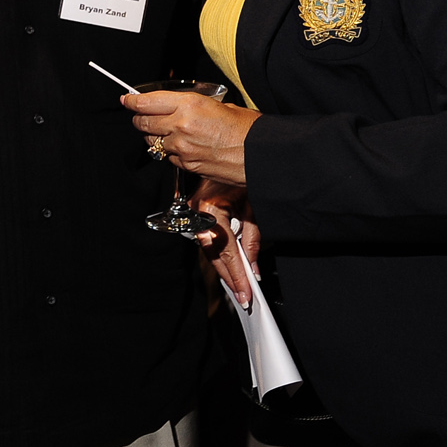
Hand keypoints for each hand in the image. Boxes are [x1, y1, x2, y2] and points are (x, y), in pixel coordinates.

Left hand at [122, 90, 258, 186]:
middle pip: (144, 123)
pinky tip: (180, 147)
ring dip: (154, 136)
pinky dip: (169, 152)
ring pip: (153, 142)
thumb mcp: (221, 105)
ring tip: (163, 132)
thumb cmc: (249, 129)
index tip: (127, 100)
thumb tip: (180, 107)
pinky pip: (168, 157)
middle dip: (139, 119)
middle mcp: (181, 125)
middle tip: (139, 116)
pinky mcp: (187, 165)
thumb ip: (195, 106)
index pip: (147, 102)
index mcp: (189, 105)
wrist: (262, 156)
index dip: (132, 101)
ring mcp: (182, 148)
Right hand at [192, 181, 259, 306]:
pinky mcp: (195, 210)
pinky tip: (230, 265)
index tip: (246, 292)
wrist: (239, 150)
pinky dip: (220, 252)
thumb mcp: (254, 206)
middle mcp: (196, 210)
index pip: (225, 250)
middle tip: (242, 296)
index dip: (237, 274)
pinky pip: (207, 237)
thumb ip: (253, 237)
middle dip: (229, 275)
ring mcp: (192, 210)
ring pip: (208, 247)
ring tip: (238, 285)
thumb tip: (253, 265)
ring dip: (224, 266)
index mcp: (209, 207)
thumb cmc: (247, 171)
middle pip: (212, 253)